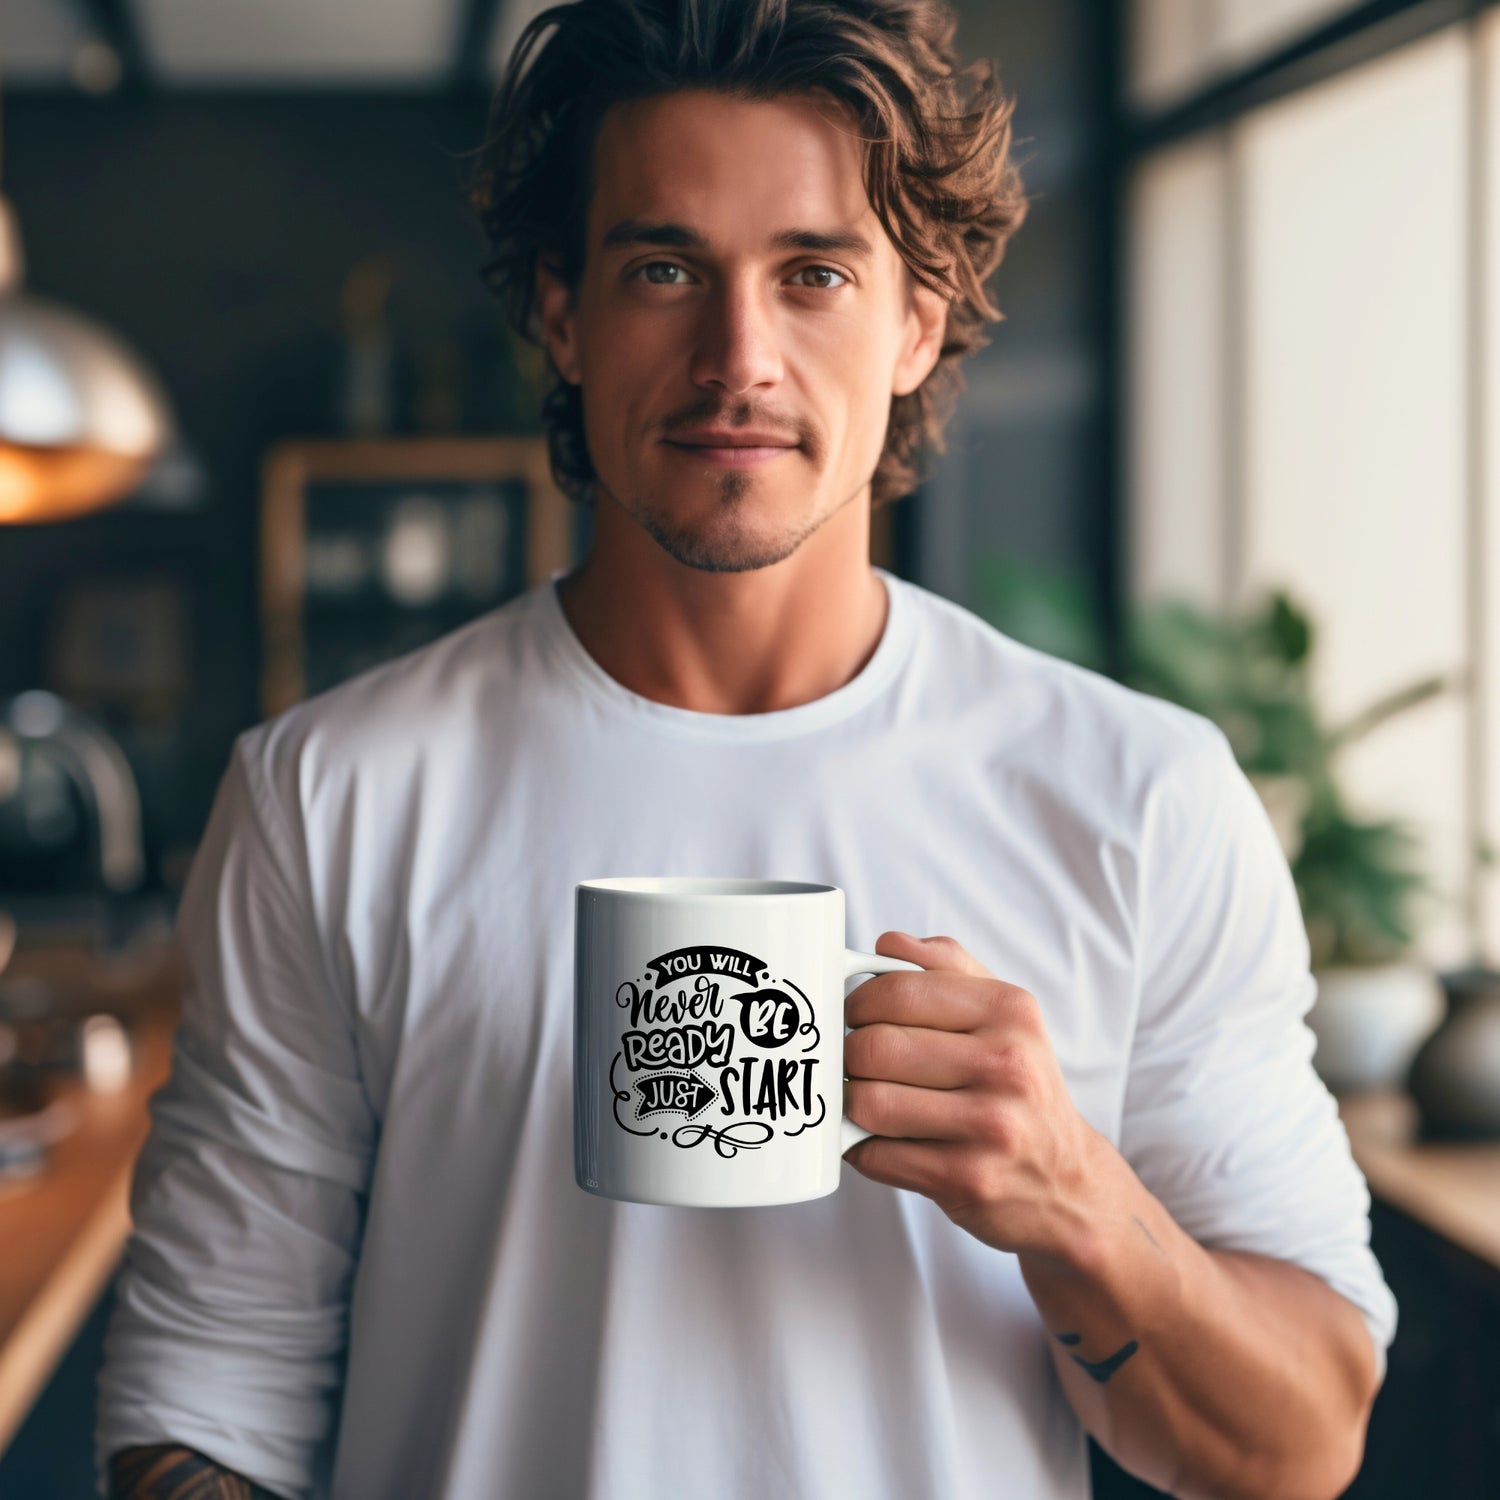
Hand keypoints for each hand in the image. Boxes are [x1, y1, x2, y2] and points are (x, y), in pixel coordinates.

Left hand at [842, 931, 1106, 1257]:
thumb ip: (946, 967)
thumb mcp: (1002, 1014)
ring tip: (862, 1099)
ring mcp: (990, 1126)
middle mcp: (1008, 1065)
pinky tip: (877, 1140)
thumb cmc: (1017, 1086)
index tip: (853, 1016)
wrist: (1066, 1182)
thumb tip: (888, 943)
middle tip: (853, 1062)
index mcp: (1010, 1010)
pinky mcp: (968, 1180)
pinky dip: (861, 1148)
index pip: (898, 990)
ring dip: (849, 1103)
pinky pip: (876, 1155)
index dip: (856, 1002)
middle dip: (847, 1055)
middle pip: (875, 1047)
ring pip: (868, 1102)